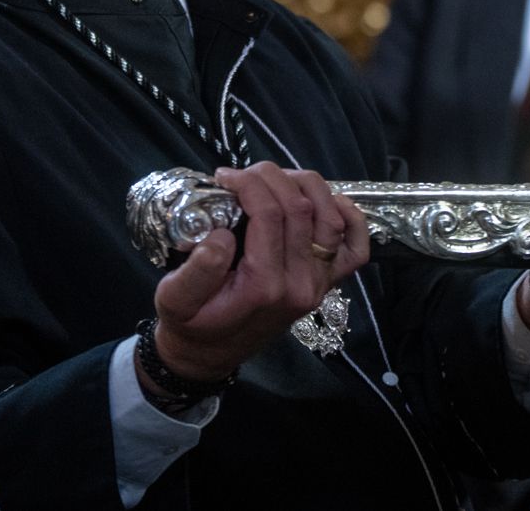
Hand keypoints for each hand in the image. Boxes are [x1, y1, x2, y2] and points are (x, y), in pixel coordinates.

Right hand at [147, 162, 370, 386]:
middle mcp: (300, 284)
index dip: (248, 184)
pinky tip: (327, 200)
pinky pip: (355, 248)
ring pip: (330, 218)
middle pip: (301, 208)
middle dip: (272, 177)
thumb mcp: (174, 299)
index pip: (270, 214)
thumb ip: (196, 270)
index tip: (223, 177)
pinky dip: (350, 217)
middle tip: (244, 174)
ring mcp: (318, 284)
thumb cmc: (190, 324)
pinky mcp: (326, 284)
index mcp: (264, 285)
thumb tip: (222, 234)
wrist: (209, 355)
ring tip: (274, 180)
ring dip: (306, 186)